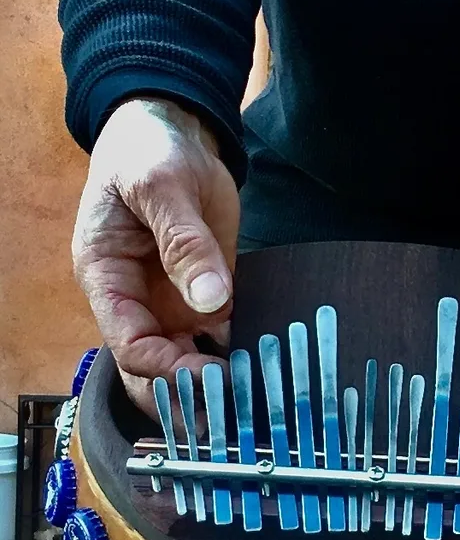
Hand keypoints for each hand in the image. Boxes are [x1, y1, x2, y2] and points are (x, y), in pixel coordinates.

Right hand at [71, 97, 238, 420]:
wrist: (176, 132)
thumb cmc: (150, 153)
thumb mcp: (161, 187)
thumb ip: (183, 242)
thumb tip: (209, 299)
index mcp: (108, 279)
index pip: (129, 346)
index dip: (166, 369)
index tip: (209, 375)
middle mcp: (138, 302)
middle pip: (154, 370)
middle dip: (188, 394)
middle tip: (234, 406)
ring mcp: (173, 303)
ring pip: (189, 362)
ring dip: (220, 382)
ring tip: (258, 398)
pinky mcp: (208, 295)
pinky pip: (222, 337)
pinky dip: (242, 355)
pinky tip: (271, 368)